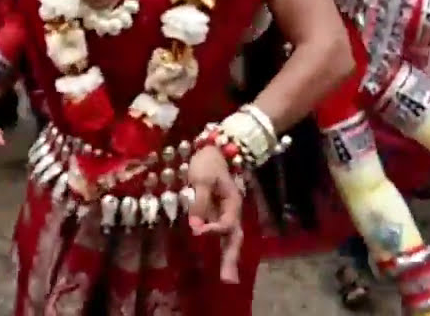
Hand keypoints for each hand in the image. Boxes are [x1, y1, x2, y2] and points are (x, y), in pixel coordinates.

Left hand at [186, 145, 243, 283]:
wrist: (213, 150)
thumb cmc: (208, 162)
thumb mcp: (202, 179)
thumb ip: (200, 203)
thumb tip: (195, 228)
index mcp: (232, 203)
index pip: (225, 223)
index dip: (213, 230)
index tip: (197, 232)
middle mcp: (232, 212)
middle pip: (234, 238)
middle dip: (231, 258)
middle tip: (229, 281)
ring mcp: (226, 215)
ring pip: (230, 240)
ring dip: (229, 259)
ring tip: (228, 279)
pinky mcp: (218, 215)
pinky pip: (221, 236)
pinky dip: (221, 250)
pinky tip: (220, 264)